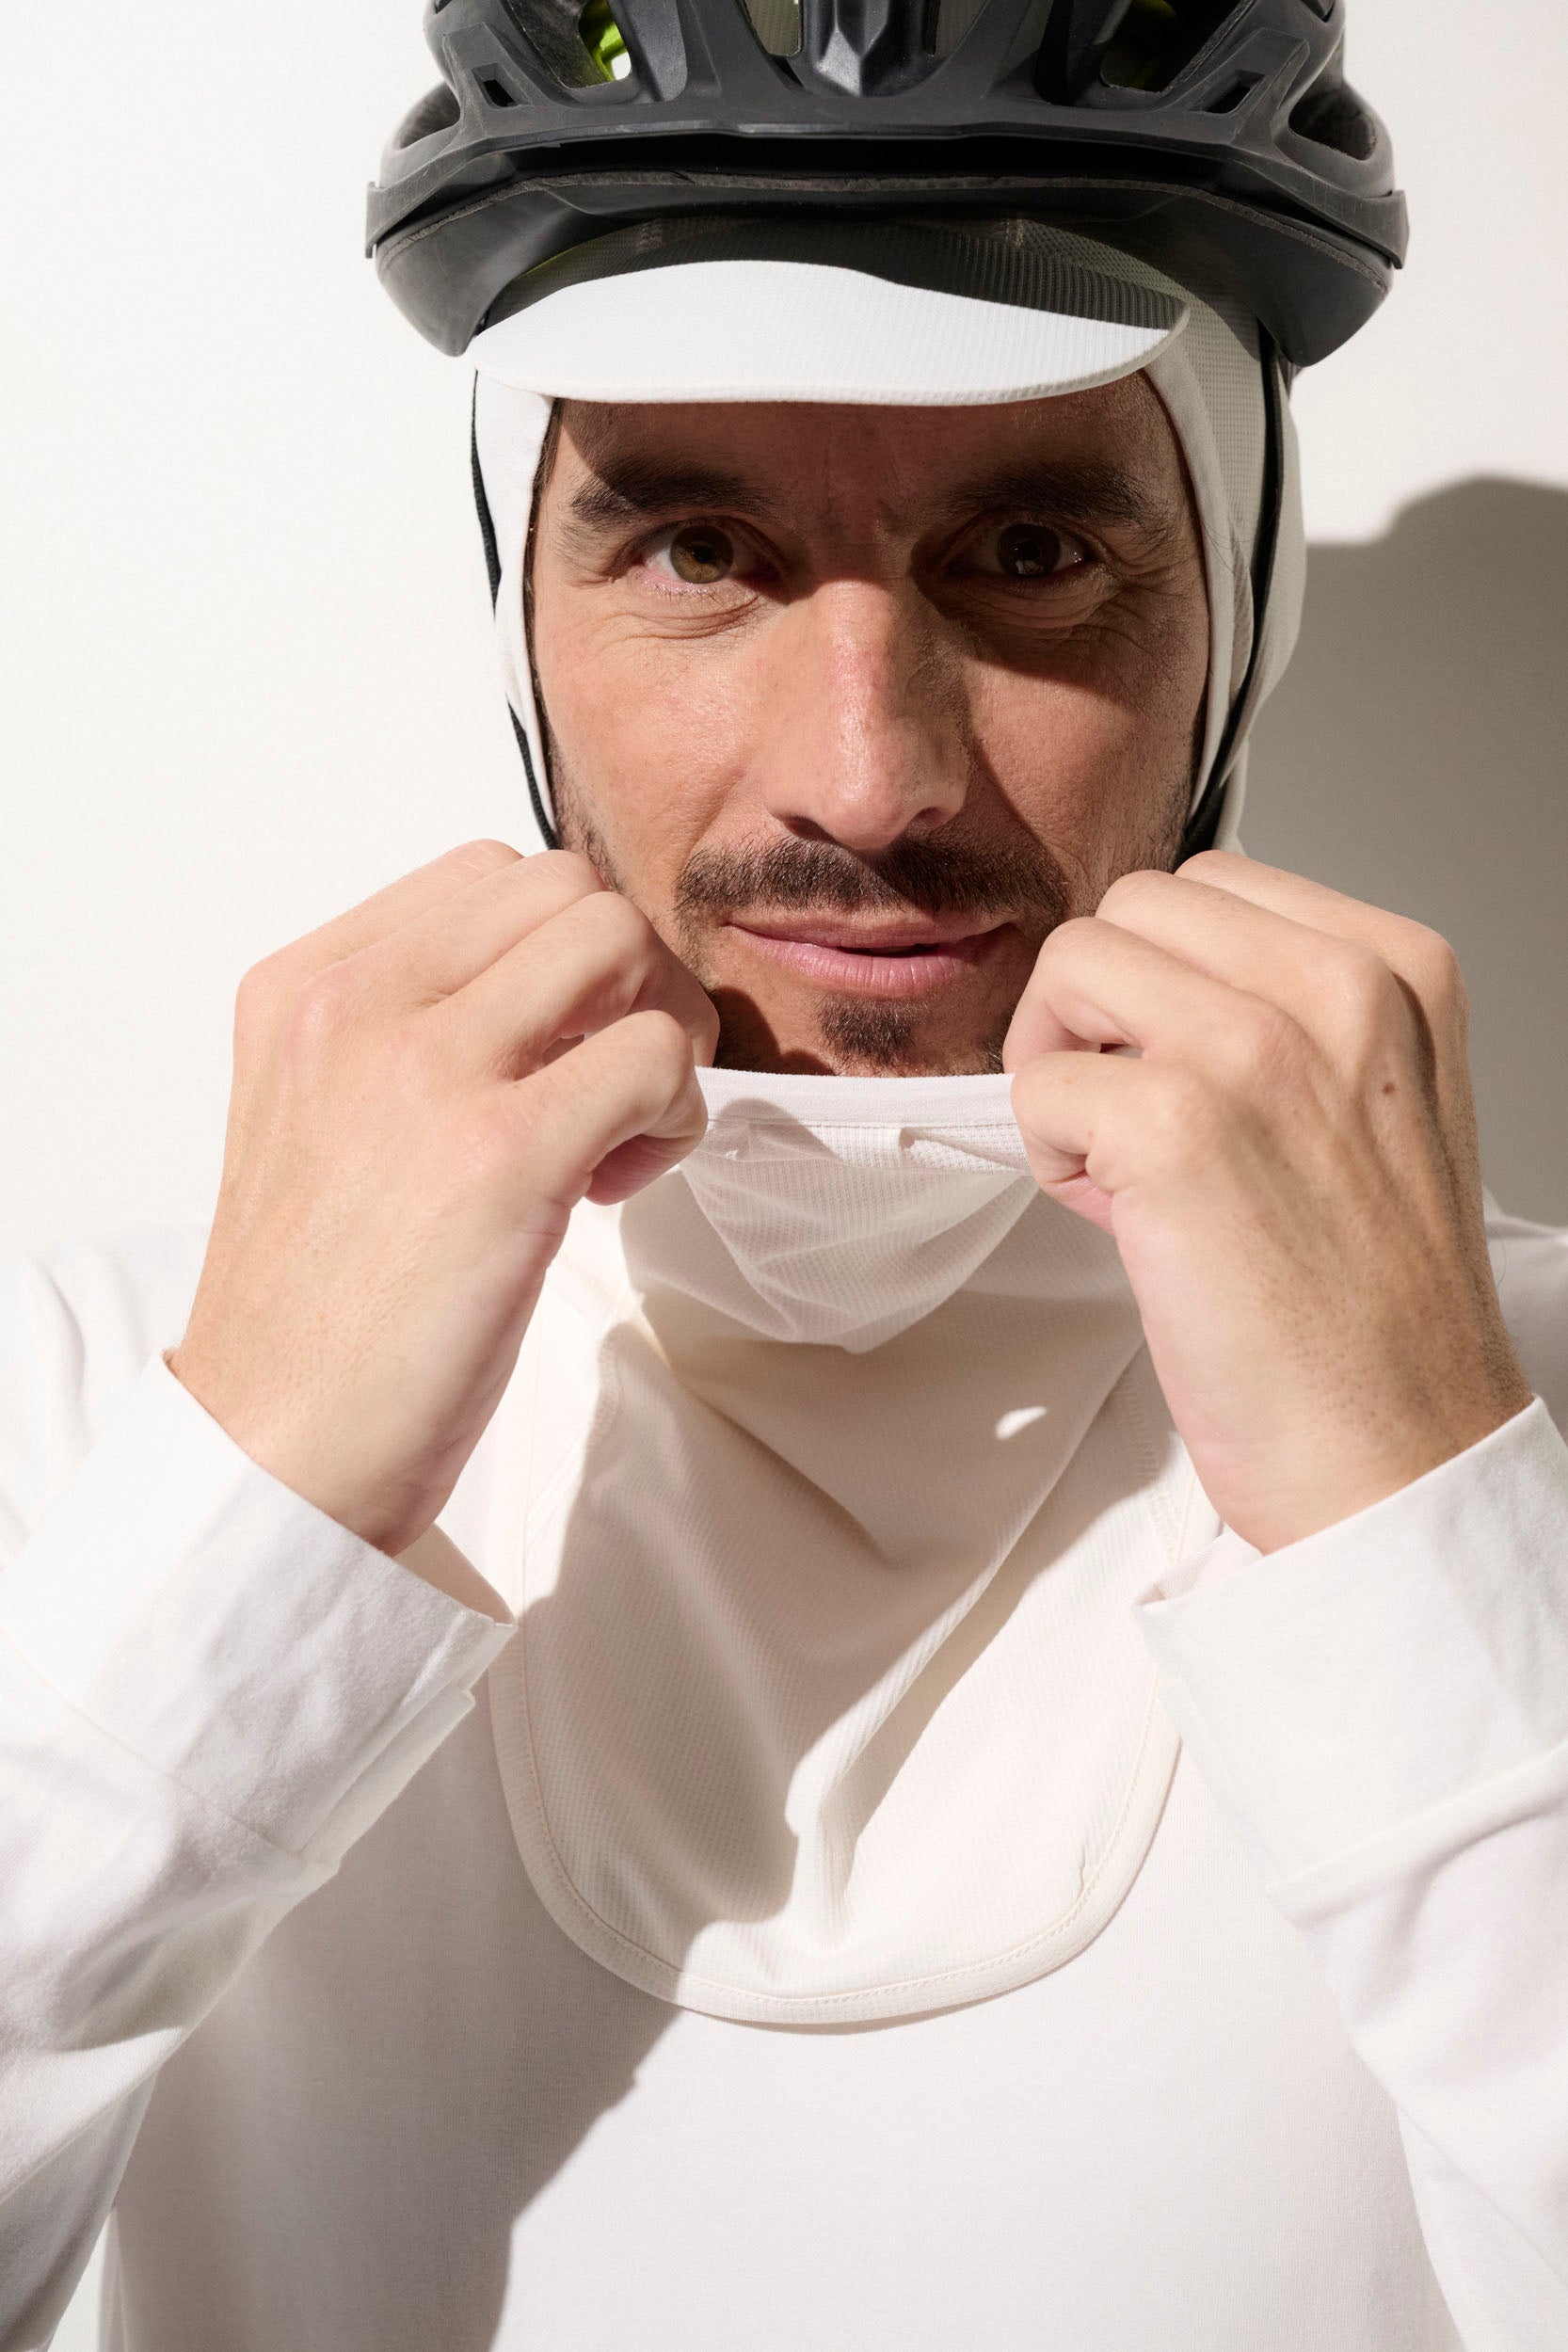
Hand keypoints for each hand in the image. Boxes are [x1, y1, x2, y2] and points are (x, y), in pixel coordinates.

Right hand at [170, 842, 716, 1559]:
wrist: (274, 1446)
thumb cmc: (318, 1308)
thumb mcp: (318, 1121)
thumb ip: (408, 1036)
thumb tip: (565, 1002)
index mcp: (305, 988)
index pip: (488, 878)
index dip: (557, 957)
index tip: (545, 1059)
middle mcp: (354, 1004)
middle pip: (566, 888)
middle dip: (626, 978)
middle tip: (610, 1089)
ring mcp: (424, 1069)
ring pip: (619, 941)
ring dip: (659, 1033)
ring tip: (619, 1134)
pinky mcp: (501, 1153)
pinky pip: (653, 1056)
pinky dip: (674, 1115)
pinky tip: (615, 1189)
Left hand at [1004, 852, 1531, 1553]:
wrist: (1398, 1448)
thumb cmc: (1373, 1307)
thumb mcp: (1375, 1104)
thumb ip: (1285, 1013)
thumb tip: (1140, 980)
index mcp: (1397, 968)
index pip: (1211, 881)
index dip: (1166, 980)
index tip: (1192, 1072)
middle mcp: (1338, 988)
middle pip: (1130, 907)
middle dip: (1102, 1007)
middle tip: (1136, 1116)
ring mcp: (1254, 1049)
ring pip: (1070, 963)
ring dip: (1066, 1064)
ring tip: (1125, 1161)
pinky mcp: (1174, 1127)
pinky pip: (1037, 1083)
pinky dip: (1052, 1154)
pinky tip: (1125, 1219)